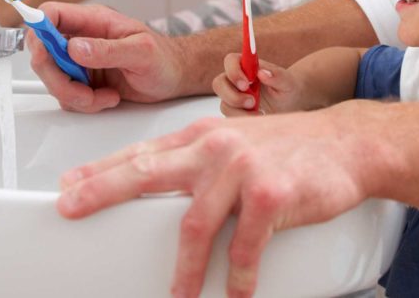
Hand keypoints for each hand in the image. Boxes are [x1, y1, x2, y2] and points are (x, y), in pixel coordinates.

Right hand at [28, 2, 185, 112]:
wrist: (175, 78)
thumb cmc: (164, 58)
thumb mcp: (141, 52)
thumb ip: (108, 49)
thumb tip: (75, 47)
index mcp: (95, 21)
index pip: (52, 14)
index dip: (38, 29)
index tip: (41, 51)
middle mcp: (83, 38)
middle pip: (43, 53)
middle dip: (58, 78)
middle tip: (82, 90)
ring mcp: (81, 60)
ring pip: (53, 79)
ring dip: (75, 95)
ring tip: (103, 95)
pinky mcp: (83, 81)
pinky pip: (66, 95)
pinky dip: (83, 103)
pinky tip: (106, 98)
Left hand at [57, 105, 371, 297]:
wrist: (348, 144)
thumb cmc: (294, 147)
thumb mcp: (242, 141)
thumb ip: (205, 160)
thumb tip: (166, 182)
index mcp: (207, 135)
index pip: (145, 151)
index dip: (104, 169)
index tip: (71, 186)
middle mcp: (220, 147)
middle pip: (149, 171)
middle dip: (104, 191)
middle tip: (73, 208)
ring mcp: (245, 169)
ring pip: (193, 225)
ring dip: (181, 271)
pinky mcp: (272, 196)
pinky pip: (243, 250)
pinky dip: (236, 280)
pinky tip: (235, 294)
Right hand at [214, 55, 304, 116]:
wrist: (288, 105)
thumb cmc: (287, 88)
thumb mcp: (287, 81)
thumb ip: (276, 75)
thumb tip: (262, 72)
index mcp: (247, 65)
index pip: (230, 60)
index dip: (233, 71)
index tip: (247, 83)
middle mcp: (236, 79)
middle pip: (219, 83)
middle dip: (232, 95)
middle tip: (251, 102)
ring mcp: (232, 95)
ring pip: (224, 102)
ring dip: (239, 110)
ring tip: (259, 112)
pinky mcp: (234, 110)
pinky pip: (229, 116)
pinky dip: (242, 119)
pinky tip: (258, 117)